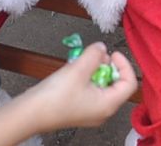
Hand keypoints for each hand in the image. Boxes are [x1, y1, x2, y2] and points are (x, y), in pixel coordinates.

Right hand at [22, 43, 136, 130]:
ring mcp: (91, 112)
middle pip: (116, 84)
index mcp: (108, 105)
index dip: (124, 65)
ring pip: (103, 86)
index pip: (129, 83)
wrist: (31, 113)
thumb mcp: (79, 69)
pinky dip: (87, 78)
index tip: (112, 53)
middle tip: (94, 56)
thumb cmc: (56, 96)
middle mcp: (103, 111)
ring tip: (82, 62)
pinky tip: (74, 71)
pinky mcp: (80, 109)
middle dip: (107, 66)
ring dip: (95, 70)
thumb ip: (94, 54)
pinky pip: (91, 91)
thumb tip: (102, 47)